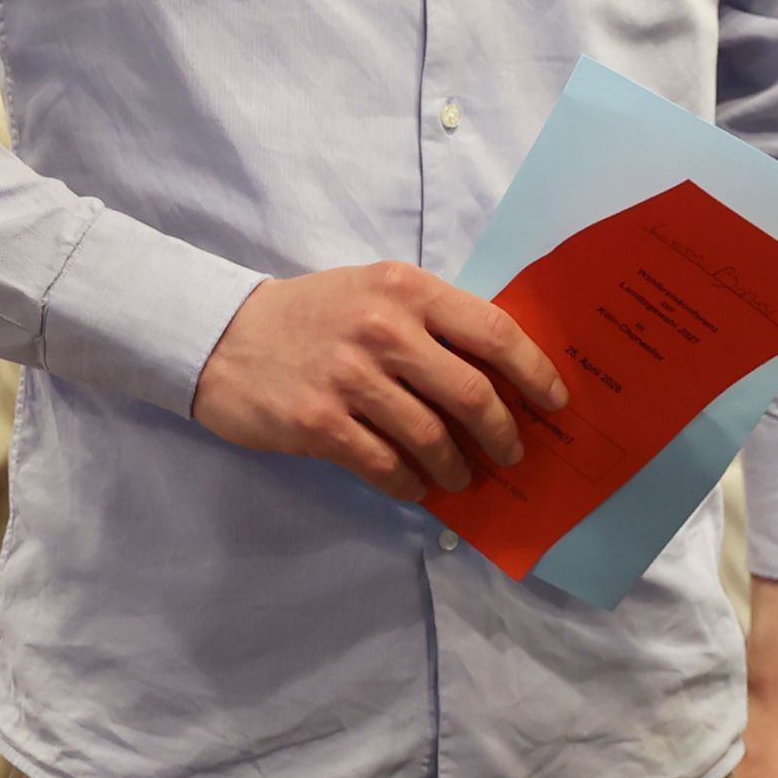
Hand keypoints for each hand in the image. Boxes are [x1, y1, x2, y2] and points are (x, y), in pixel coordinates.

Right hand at [189, 267, 568, 504]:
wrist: (222, 335)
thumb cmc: (313, 314)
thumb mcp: (376, 292)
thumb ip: (432, 320)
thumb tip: (499, 370)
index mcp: (407, 290)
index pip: (493, 331)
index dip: (535, 372)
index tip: (555, 401)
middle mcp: (384, 330)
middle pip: (472, 393)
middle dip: (503, 432)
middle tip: (512, 452)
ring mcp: (350, 379)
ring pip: (431, 437)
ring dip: (457, 466)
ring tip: (462, 477)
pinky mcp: (319, 423)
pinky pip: (385, 466)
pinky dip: (410, 483)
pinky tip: (417, 487)